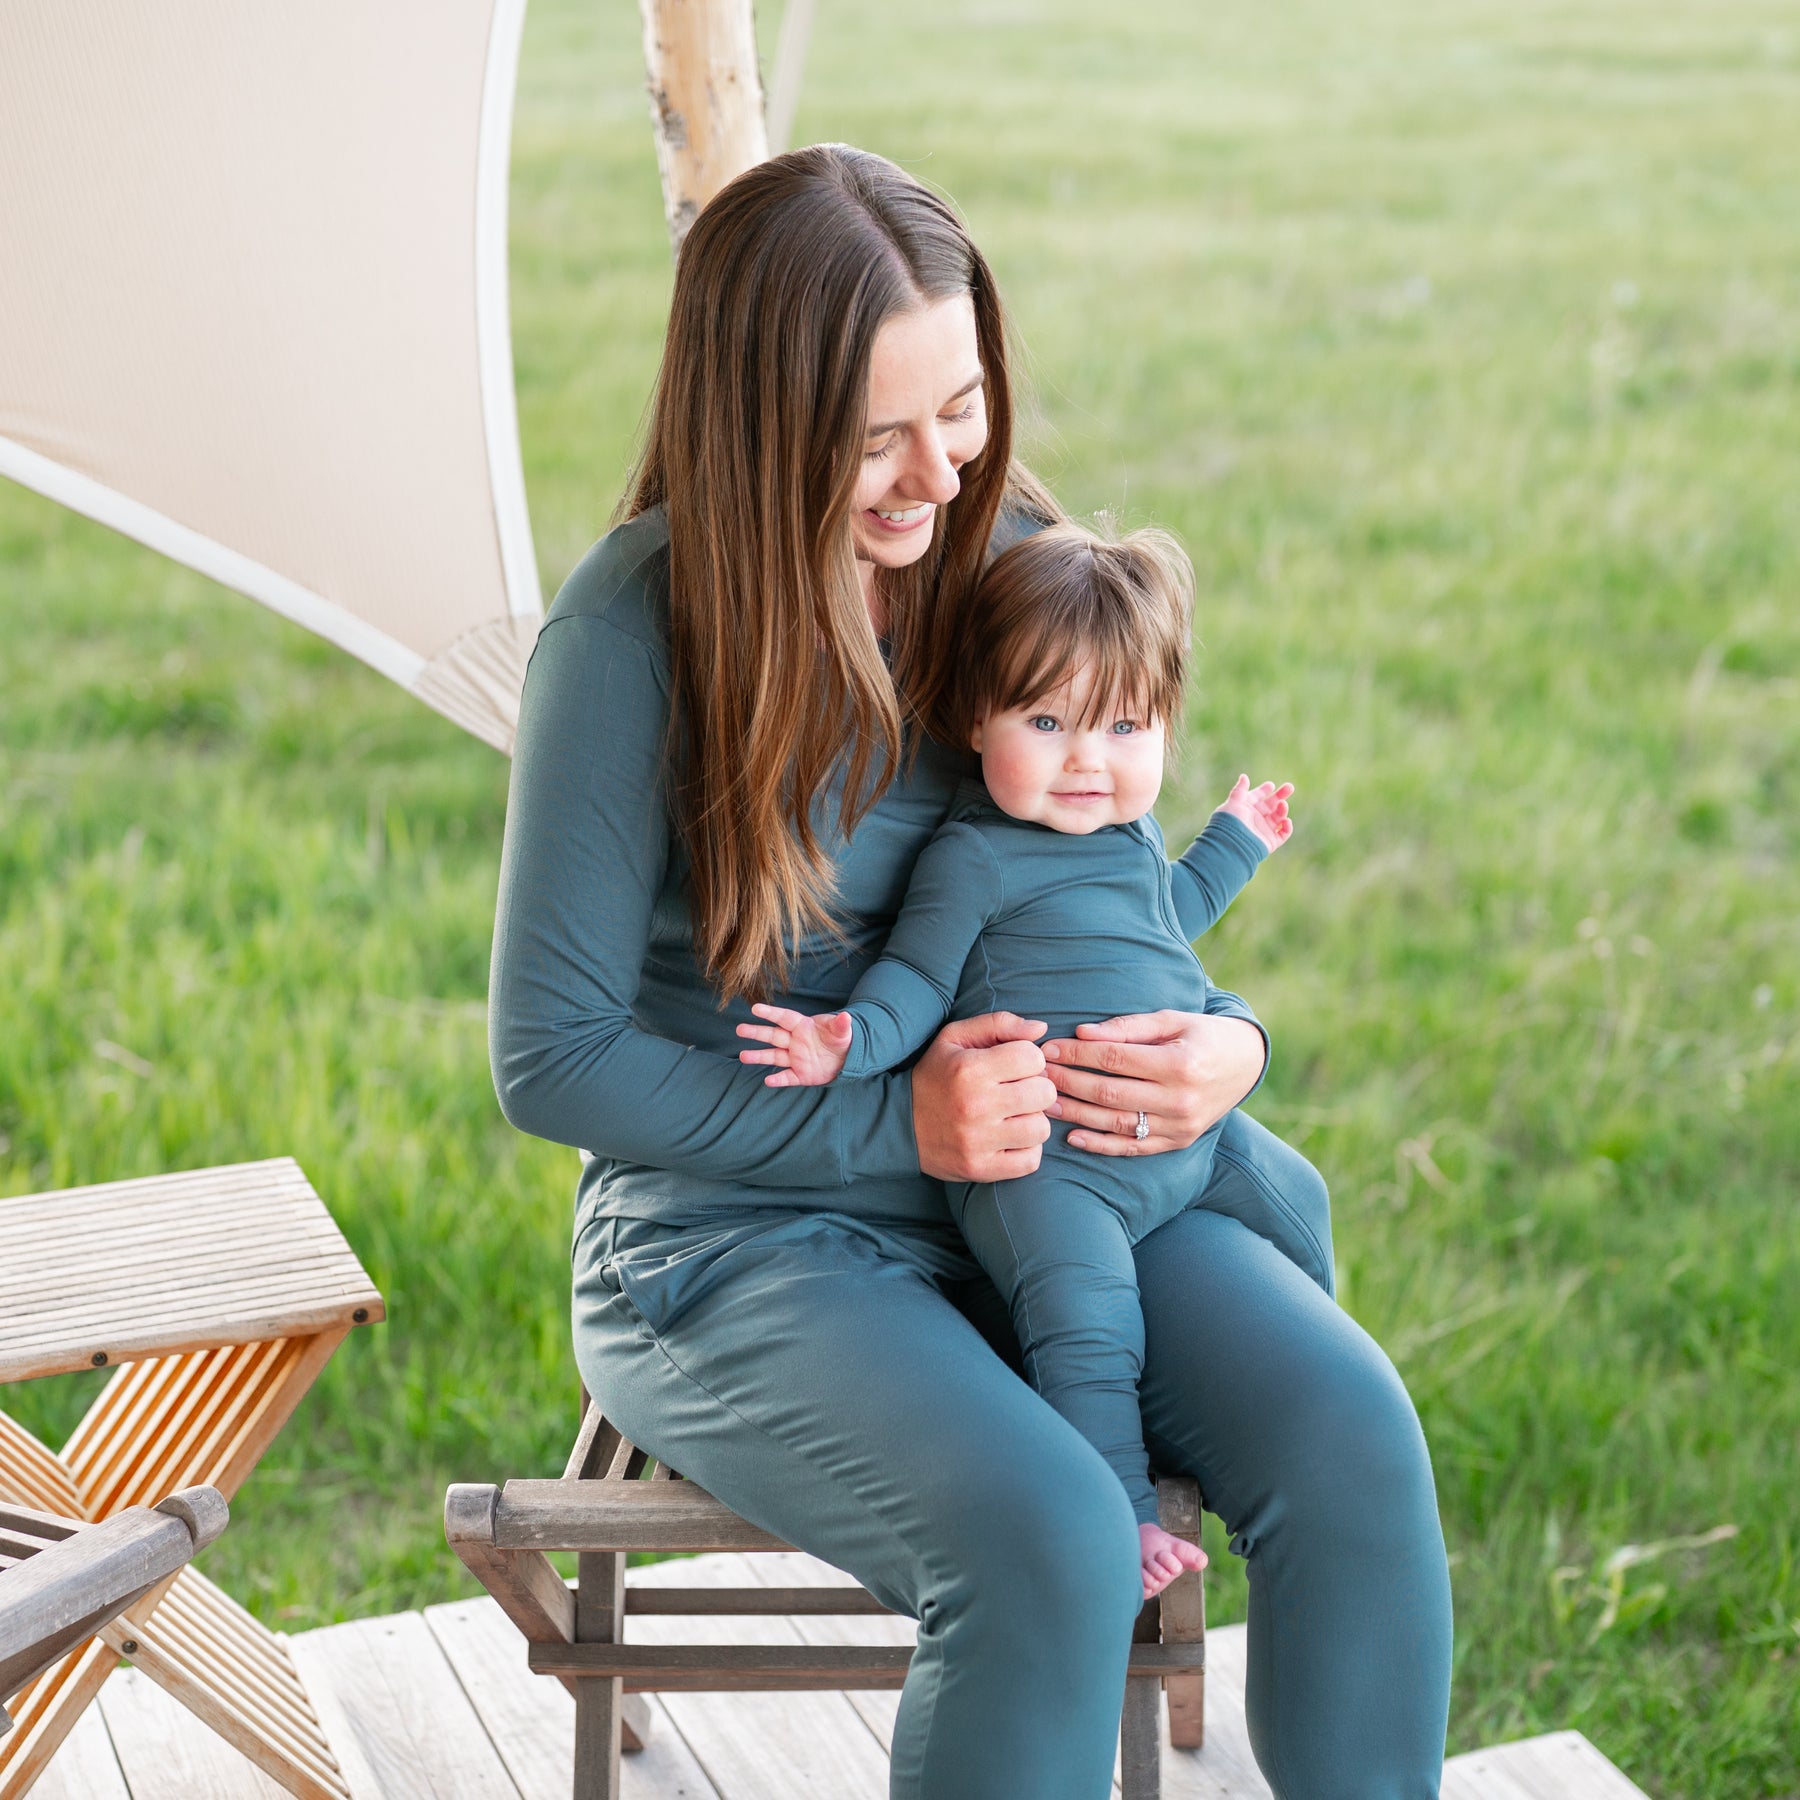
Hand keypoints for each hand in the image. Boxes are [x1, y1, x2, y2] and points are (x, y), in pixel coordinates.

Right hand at [736, 1004, 854, 1086]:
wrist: (845, 1059)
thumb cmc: (839, 1040)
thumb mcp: (842, 1031)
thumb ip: (841, 1025)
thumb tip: (846, 1016)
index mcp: (803, 1027)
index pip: (784, 1018)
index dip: (771, 1013)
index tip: (755, 1008)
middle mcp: (795, 1042)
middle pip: (773, 1036)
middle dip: (756, 1033)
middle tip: (740, 1029)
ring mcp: (796, 1058)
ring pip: (774, 1056)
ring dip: (759, 1056)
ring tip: (742, 1056)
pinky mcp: (800, 1075)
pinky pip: (787, 1077)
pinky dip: (778, 1080)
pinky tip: (767, 1081)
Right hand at [911, 1012, 1057, 1182]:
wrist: (897, 1125)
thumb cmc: (934, 1076)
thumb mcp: (955, 1038)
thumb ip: (998, 1024)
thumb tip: (1040, 1028)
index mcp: (970, 1068)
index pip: (1033, 1058)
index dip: (1029, 1059)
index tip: (1015, 1067)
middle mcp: (976, 1105)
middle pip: (1044, 1093)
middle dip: (1036, 1088)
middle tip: (1017, 1091)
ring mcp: (978, 1141)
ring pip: (1040, 1128)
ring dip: (1032, 1120)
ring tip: (1013, 1116)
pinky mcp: (980, 1169)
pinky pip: (1030, 1161)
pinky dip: (1026, 1150)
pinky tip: (1009, 1139)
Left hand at [1042, 1011, 1264, 1155]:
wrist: (1245, 1065)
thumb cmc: (1203, 1034)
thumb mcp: (1172, 1019)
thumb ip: (1128, 1027)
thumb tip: (1083, 1034)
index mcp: (1180, 1063)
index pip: (1115, 1060)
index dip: (1078, 1054)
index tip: (1049, 1048)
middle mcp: (1180, 1099)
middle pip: (1110, 1093)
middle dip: (1068, 1083)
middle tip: (1037, 1075)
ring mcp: (1180, 1126)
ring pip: (1116, 1123)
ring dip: (1075, 1114)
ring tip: (1044, 1103)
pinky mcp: (1179, 1142)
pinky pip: (1133, 1147)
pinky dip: (1100, 1145)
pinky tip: (1072, 1137)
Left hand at [1216, 774, 1293, 851]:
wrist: (1231, 844)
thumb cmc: (1230, 822)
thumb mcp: (1234, 802)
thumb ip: (1240, 789)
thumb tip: (1244, 776)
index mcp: (1246, 808)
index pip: (1257, 797)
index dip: (1264, 790)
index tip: (1271, 785)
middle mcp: (1255, 818)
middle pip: (1272, 804)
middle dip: (1281, 795)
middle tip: (1290, 787)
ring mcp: (1264, 830)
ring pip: (1279, 817)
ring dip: (1283, 809)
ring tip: (1282, 805)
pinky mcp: (1270, 841)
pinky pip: (1283, 833)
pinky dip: (1287, 827)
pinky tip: (1286, 821)